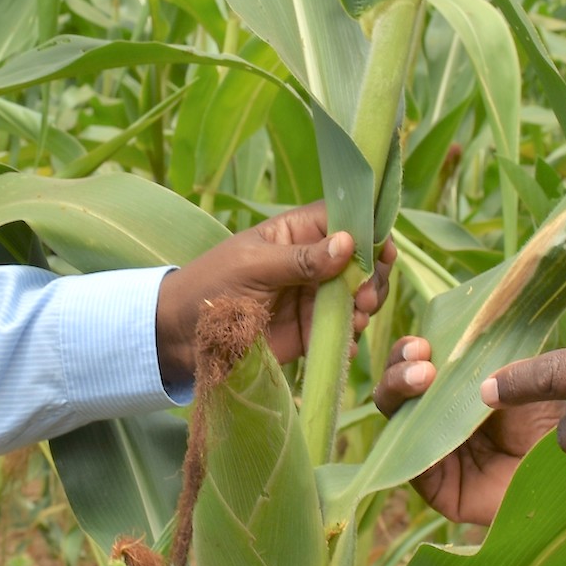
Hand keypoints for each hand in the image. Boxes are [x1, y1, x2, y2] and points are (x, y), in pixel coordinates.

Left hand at [155, 203, 393, 388]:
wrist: (181, 337)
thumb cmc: (210, 287)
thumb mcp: (252, 267)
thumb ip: (300, 259)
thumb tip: (348, 243)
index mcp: (297, 232)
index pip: (345, 219)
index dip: (370, 232)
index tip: (383, 254)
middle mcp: (312, 261)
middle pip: (362, 260)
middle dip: (372, 278)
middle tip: (364, 299)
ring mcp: (313, 297)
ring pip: (359, 297)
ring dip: (364, 310)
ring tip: (353, 323)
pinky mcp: (310, 330)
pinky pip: (342, 331)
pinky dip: (348, 339)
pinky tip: (342, 346)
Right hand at [380, 331, 565, 526]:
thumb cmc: (552, 426)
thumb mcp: (523, 380)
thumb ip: (491, 361)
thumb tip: (459, 336)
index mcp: (454, 394)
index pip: (419, 366)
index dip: (411, 351)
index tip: (425, 342)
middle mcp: (440, 422)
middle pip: (399, 391)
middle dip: (400, 367)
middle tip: (420, 358)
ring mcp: (436, 455)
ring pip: (396, 424)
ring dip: (397, 394)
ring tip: (419, 378)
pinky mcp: (438, 490)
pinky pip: (408, 465)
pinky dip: (407, 442)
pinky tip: (420, 424)